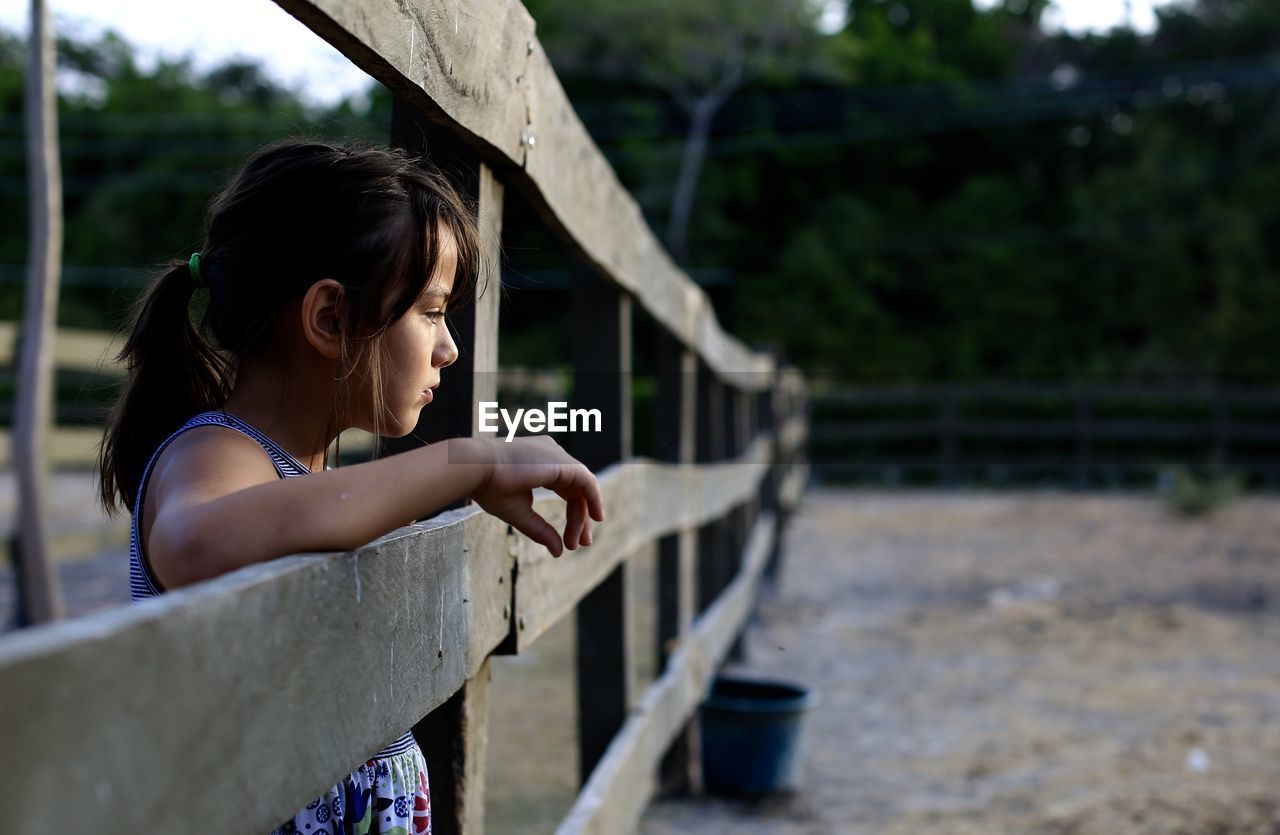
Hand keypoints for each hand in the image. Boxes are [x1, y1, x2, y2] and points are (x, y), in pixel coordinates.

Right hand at [467, 436, 605, 556]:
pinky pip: (587, 481)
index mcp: (540, 462)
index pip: (567, 490)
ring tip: (581, 541)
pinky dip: (594, 499)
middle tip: (581, 544)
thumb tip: (558, 552)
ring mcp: (557, 455)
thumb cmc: (489, 487)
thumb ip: (540, 529)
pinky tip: (596, 518)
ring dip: (584, 516)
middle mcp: (552, 455)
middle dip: (581, 518)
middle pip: (577, 490)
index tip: (568, 542)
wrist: (474, 469)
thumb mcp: (519, 512)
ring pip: (583, 487)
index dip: (573, 516)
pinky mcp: (561, 462)